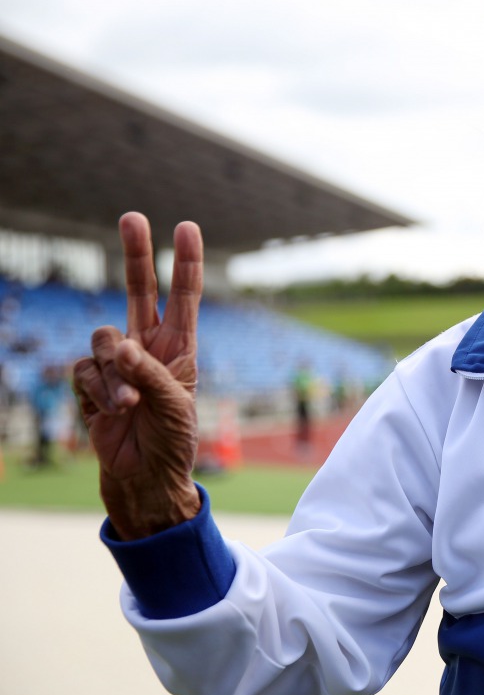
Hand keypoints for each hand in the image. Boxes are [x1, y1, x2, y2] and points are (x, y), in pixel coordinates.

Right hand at [73, 213, 203, 538]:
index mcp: (180, 347)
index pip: (183, 296)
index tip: (187, 227)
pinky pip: (85, 371)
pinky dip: (98, 391)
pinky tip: (111, 413)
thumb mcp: (175, 405)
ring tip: (129, 405)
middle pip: (137, 290)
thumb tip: (121, 346)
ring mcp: (116, 363)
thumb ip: (149, 372)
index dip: (185, 262)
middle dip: (136, 254)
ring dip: (114, 372)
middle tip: (133, 216)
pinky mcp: (90, 382)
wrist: (144, 477)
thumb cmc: (172, 441)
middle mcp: (148, 347)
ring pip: (103, 338)